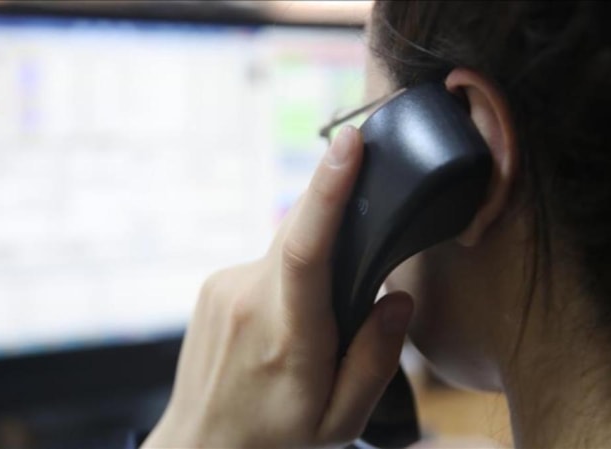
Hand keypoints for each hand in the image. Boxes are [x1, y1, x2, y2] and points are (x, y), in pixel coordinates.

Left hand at [142, 127, 414, 448]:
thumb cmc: (275, 440)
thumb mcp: (340, 421)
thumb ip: (375, 359)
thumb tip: (397, 298)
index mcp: (286, 336)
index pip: (306, 248)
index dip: (329, 189)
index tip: (349, 142)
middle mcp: (247, 300)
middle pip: (300, 229)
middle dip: (336, 213)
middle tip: (359, 240)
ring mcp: (223, 287)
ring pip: (285, 246)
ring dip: (312, 265)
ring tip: (313, 327)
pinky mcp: (213, 284)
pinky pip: (265, 261)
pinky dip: (287, 276)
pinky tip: (282, 323)